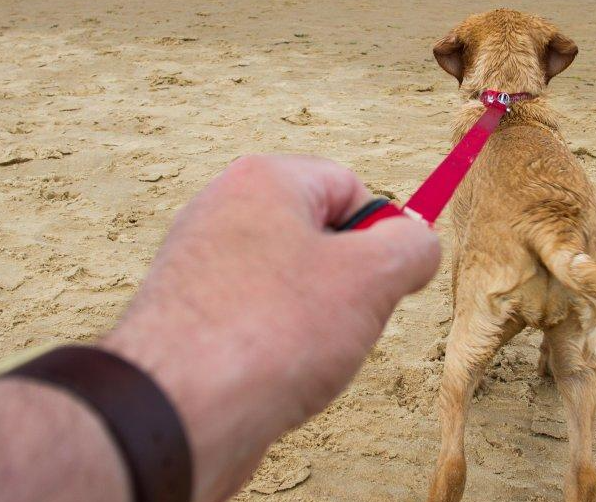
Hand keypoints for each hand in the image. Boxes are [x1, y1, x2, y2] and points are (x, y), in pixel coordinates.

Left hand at [100, 155, 439, 501]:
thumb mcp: (372, 277)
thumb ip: (411, 247)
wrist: (176, 413)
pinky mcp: (190, 320)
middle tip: (346, 319)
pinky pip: (258, 323)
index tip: (386, 278)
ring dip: (316, 323)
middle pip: (319, 236)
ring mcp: (200, 267)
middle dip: (347, 283)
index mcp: (263, 181)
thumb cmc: (269, 331)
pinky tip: (276, 377)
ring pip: (291, 286)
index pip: (349, 186)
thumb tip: (418, 245)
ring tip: (305, 355)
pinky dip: (278, 350)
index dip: (380, 234)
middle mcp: (223, 213)